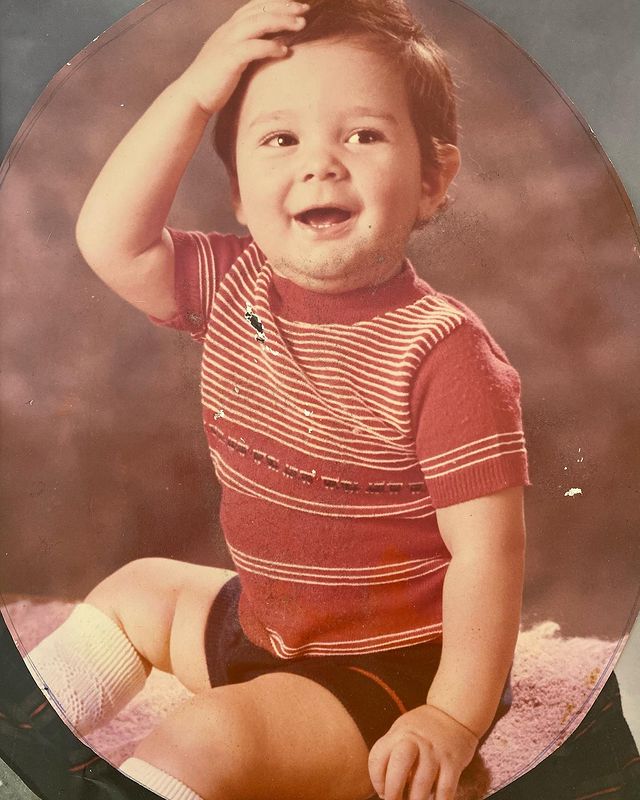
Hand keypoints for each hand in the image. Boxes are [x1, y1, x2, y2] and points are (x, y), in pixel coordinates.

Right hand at [175, 0, 308, 114]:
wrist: (192, 97)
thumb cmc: (214, 82)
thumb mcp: (231, 58)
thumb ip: (246, 49)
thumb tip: (268, 49)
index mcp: (229, 29)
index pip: (255, 6)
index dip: (276, 2)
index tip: (297, 5)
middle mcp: (228, 30)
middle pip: (260, 9)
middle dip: (284, 6)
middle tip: (305, 9)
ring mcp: (228, 43)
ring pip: (258, 22)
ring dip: (282, 21)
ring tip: (302, 25)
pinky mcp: (229, 60)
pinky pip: (253, 48)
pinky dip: (270, 46)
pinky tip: (285, 50)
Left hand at [368, 705, 478, 799]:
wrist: (453, 712)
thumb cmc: (422, 728)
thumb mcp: (402, 730)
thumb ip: (392, 752)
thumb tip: (384, 788)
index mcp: (399, 733)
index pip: (377, 757)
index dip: (376, 780)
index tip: (382, 791)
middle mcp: (416, 740)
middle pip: (399, 766)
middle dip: (393, 792)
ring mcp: (435, 752)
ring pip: (422, 784)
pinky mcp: (453, 762)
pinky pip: (445, 790)